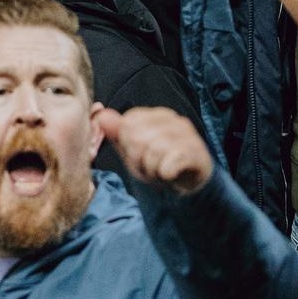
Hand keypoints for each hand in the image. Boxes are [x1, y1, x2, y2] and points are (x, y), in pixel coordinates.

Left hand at [96, 106, 211, 194]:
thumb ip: (117, 133)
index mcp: (157, 115)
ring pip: (152, 150)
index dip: (127, 145)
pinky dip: (164, 174)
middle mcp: (173, 120)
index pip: (127, 123)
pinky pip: (168, 164)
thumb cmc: (160, 163)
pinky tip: (169, 175)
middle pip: (137, 136)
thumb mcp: (133, 150)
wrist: (191, 184)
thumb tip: (101, 115)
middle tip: (150, 166)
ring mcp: (187, 135)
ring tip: (160, 171)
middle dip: (137, 159)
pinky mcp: (196, 153)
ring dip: (151, 169)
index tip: (139, 155)